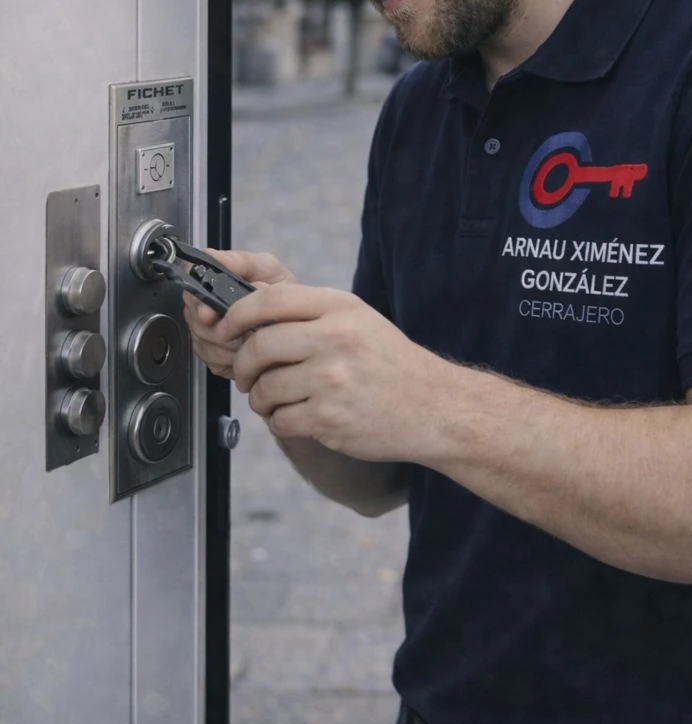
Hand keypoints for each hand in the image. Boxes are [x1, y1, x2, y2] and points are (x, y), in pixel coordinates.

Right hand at [183, 249, 295, 379]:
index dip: (197, 300)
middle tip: (242, 326)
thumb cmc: (282, 291)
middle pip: (195, 319)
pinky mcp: (214, 359)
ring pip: (204, 342)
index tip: (210, 311)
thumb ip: (242, 261)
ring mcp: (205, 335)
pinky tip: (247, 350)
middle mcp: (203, 307)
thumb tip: (212, 257)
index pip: (189, 287)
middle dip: (220, 325)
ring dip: (229, 343)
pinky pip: (214, 360)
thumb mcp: (268, 269)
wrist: (299, 321)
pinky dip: (233, 358)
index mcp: (212, 282)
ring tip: (251, 337)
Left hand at [216, 282, 455, 463]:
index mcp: (340, 308)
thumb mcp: (358, 320)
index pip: (270, 301)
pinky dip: (280, 422)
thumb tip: (250, 308)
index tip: (226, 328)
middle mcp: (336, 339)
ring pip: (264, 388)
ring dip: (261, 398)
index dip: (237, 315)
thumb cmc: (390, 364)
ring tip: (279, 399)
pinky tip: (300, 416)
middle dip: (242, 365)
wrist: (434, 407)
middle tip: (246, 374)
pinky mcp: (330, 417)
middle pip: (259, 346)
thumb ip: (309, 313)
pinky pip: (280, 420)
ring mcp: (332, 380)